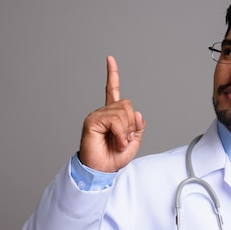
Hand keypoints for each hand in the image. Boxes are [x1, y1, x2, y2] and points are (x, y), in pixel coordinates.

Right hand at [79, 56, 145, 171]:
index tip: (109, 58)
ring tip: (119, 143)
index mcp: (112, 115)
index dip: (112, 74)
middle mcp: (103, 112)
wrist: (102, 170)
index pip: (112, 90)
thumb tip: (138, 113)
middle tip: (124, 139)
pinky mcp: (92, 121)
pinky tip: (116, 142)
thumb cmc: (114, 157)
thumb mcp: (133, 141)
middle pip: (127, 105)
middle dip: (131, 124)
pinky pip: (115, 120)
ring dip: (126, 131)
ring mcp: (97, 115)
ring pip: (123, 112)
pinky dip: (120, 133)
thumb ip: (138, 126)